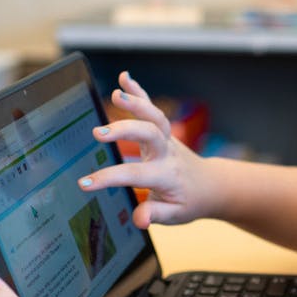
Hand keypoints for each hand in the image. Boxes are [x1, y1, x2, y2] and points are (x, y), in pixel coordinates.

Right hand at [79, 71, 216, 227]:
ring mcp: (166, 138)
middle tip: (98, 133)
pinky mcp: (163, 130)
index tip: (86, 183)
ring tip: (115, 94)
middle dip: (125, 131)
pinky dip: (138, 91)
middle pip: (149, 134)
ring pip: (154, 116)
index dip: (109, 178)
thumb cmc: (189, 200)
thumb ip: (156, 214)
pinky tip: (124, 77)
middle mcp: (166, 152)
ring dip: (135, 103)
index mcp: (166, 175)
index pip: (135, 175)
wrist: (210, 185)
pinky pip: (151, 108)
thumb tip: (140, 219)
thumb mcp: (176, 215)